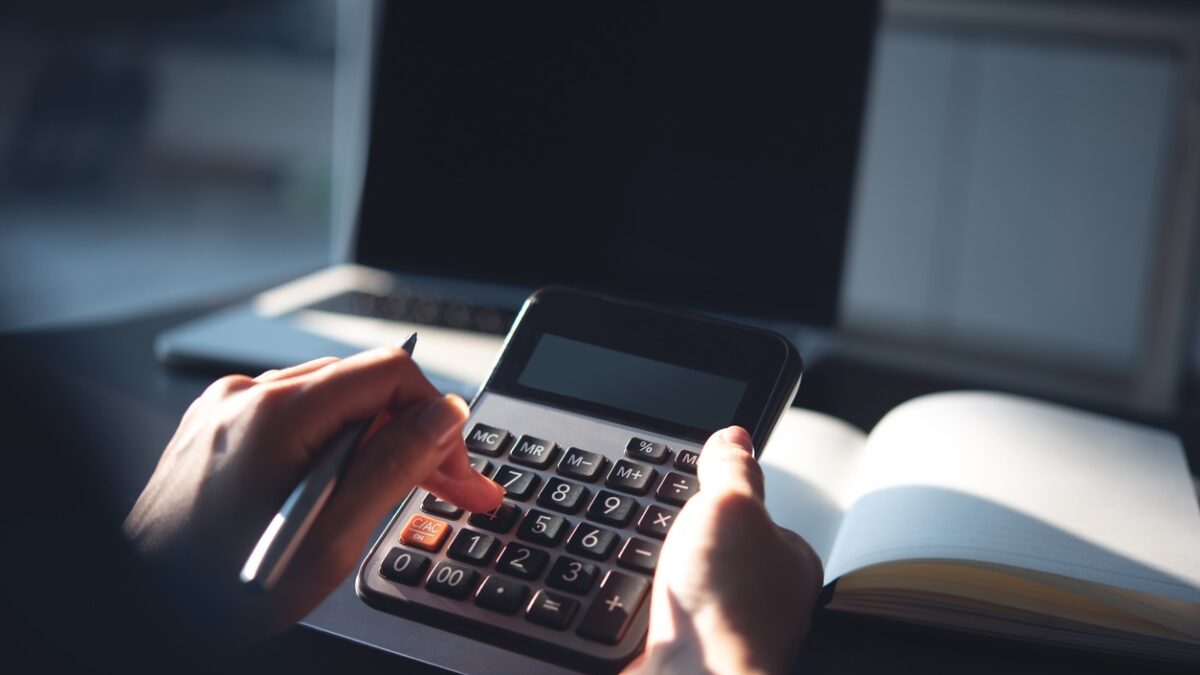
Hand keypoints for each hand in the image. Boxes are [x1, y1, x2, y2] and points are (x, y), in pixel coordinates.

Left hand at [123, 347, 503, 643]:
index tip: (457, 467)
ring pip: (332, 403)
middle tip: (455, 488)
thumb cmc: (220, 592)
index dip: (437, 417)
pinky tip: (341, 490)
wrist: (141, 613)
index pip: (389, 372)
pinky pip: (295, 420)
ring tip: (398, 495)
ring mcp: (226, 411)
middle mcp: (245, 397)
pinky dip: (330, 449)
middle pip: (362, 387)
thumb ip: (394, 466)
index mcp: (275, 414)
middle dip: (414, 435)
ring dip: (375, 444)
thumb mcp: (331, 539)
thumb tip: (444, 416)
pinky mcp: (216, 430)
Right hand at [628, 427, 823, 674]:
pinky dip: (638, 609)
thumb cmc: (727, 607)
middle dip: (680, 540)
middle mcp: (763, 600)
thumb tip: (735, 436)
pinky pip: (654, 617)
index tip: (690, 490)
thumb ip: (733, 467)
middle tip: (666, 539)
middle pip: (711, 548)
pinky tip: (633, 606)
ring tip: (646, 575)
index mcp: (789, 561)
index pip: (752, 514)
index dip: (716, 497)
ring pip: (679, 583)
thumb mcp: (731, 504)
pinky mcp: (687, 654)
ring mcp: (723, 631)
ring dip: (654, 576)